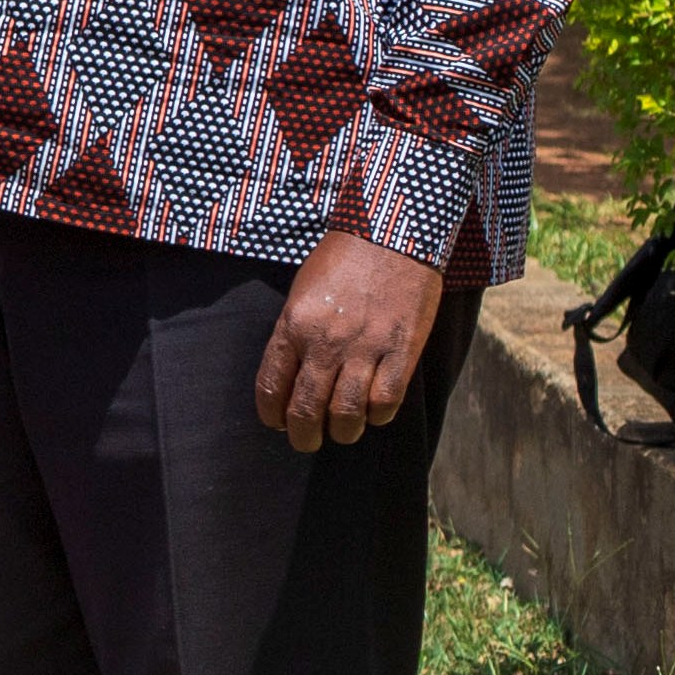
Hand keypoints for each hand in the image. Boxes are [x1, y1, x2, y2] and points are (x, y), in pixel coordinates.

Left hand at [257, 228, 441, 450]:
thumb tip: (293, 373)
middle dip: (303, 434)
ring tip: (342, 433)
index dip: (272, 413)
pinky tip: (374, 413)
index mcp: (293, 325)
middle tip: (306, 441)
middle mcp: (325, 342)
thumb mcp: (302, 290)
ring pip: (347, 412)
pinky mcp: (402, 349)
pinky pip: (386, 399)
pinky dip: (378, 415)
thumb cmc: (343, 258)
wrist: (393, 232)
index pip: (272, 385)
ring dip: (342, 431)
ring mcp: (366, 347)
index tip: (276, 422)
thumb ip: (296, 331)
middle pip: (306, 407)